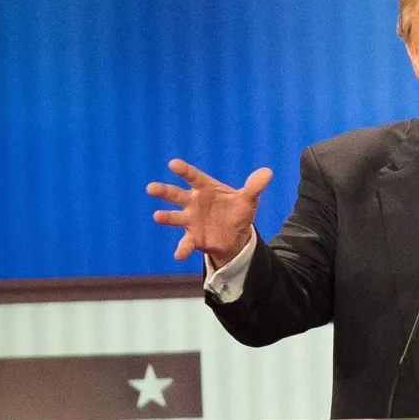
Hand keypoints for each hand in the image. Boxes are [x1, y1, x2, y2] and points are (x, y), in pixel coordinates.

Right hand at [146, 159, 271, 266]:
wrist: (235, 234)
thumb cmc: (236, 210)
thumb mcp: (248, 199)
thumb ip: (254, 186)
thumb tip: (267, 173)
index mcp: (205, 188)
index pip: (193, 177)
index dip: (184, 171)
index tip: (173, 164)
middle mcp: (193, 202)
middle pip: (176, 195)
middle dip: (164, 191)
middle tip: (151, 188)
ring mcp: (191, 220)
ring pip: (175, 217)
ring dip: (166, 217)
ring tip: (157, 216)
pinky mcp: (193, 237)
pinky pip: (186, 242)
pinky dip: (182, 248)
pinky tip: (178, 255)